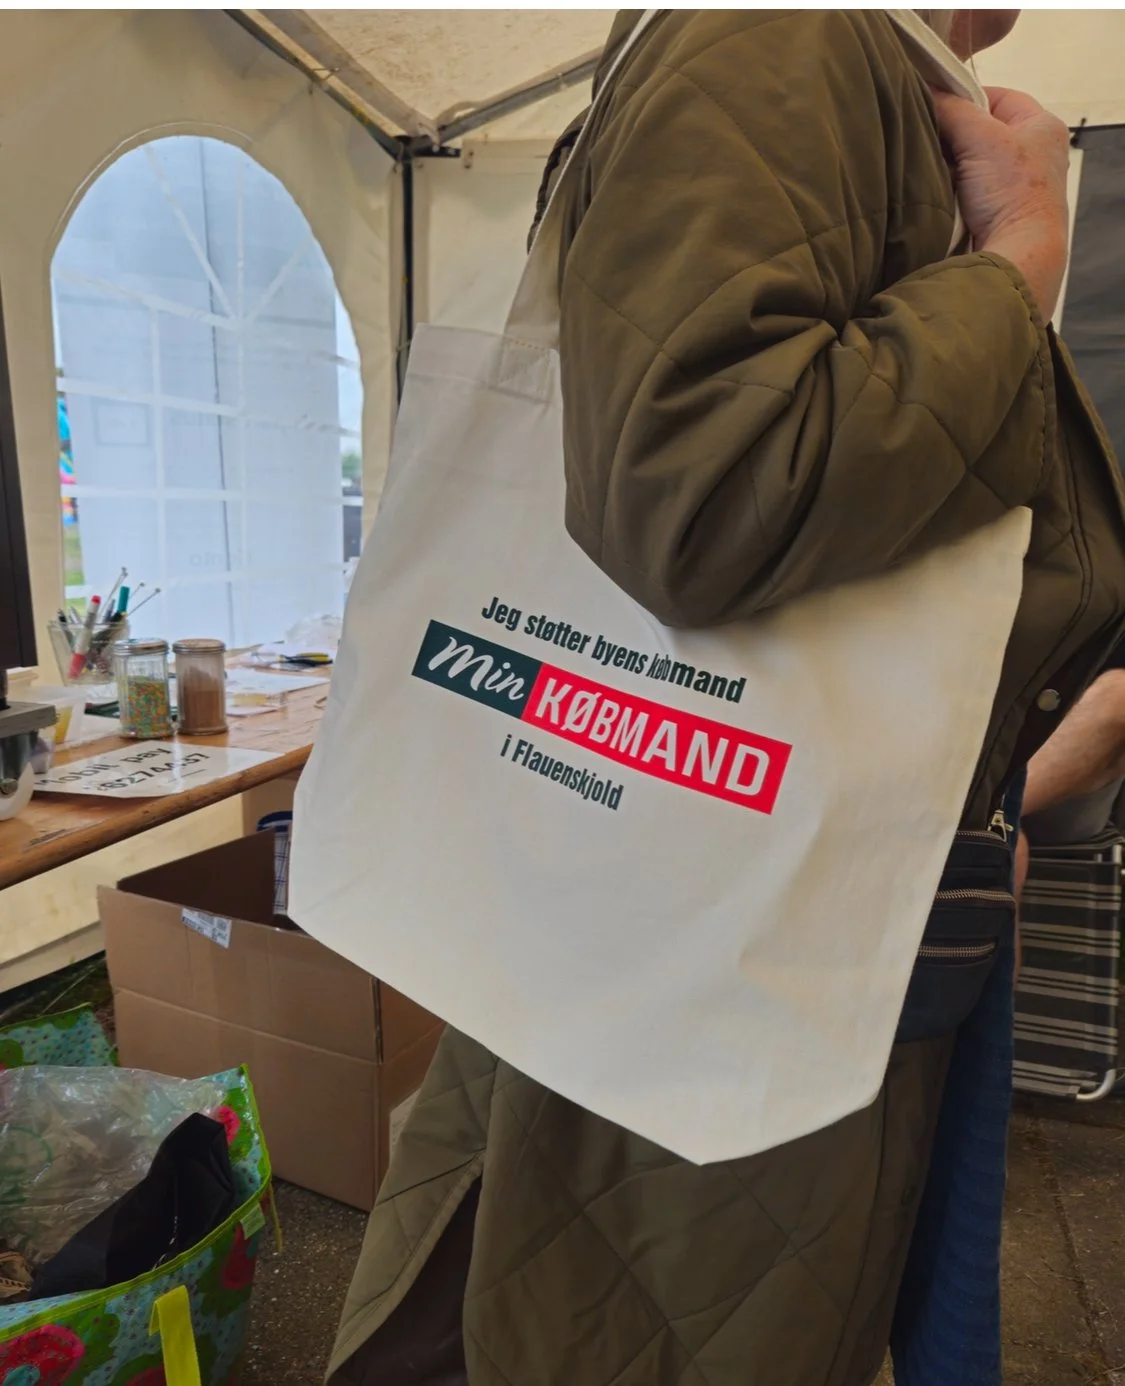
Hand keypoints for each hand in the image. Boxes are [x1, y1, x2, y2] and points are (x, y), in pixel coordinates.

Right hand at [932, 86, 1069, 319]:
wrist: (1015, 254)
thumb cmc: (1011, 192)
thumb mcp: (980, 137)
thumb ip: (952, 109)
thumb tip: (925, 94)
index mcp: (1041, 126)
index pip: (995, 96)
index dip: (963, 98)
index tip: (934, 107)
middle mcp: (1032, 153)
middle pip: (980, 130)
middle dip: (952, 135)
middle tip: (928, 139)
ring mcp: (1014, 185)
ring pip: (970, 161)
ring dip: (949, 165)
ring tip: (931, 167)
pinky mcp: (997, 211)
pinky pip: (967, 189)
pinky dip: (951, 189)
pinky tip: (939, 191)